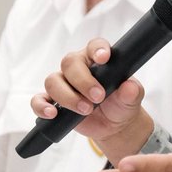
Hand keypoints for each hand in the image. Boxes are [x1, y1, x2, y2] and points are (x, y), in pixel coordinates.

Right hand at [31, 38, 152, 160]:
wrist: (113, 125)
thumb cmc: (122, 104)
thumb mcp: (132, 99)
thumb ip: (132, 91)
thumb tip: (130, 87)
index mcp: (97, 59)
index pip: (94, 46)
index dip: (97, 49)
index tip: (104, 58)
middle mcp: (77, 68)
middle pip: (69, 63)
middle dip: (83, 81)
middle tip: (98, 98)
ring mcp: (63, 84)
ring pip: (53, 80)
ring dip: (67, 96)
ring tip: (85, 110)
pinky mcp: (53, 102)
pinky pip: (39, 100)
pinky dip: (42, 106)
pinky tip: (53, 114)